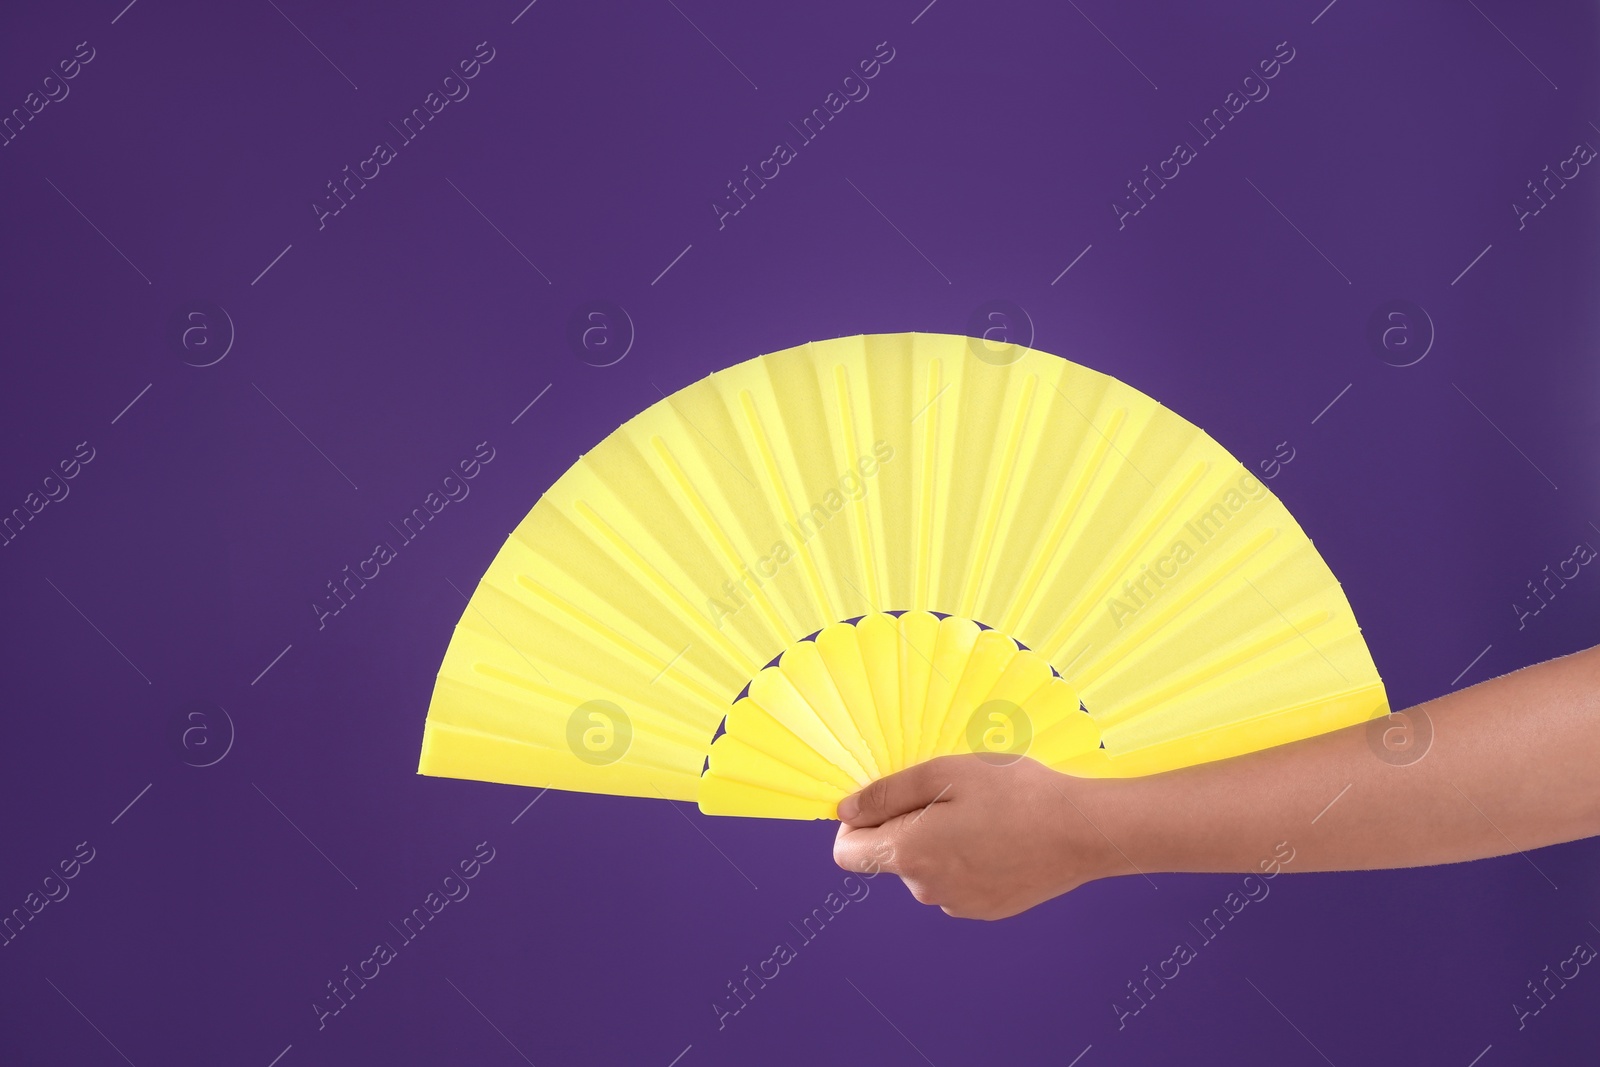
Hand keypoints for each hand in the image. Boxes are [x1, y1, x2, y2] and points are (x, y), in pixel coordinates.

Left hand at [831, 754, 1113, 919]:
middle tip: (953, 796)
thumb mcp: (944, 773)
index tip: (889, 800)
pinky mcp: (987, 910)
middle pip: (891, 856)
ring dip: (940, 842)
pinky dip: (968, 859)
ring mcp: (958, 905)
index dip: (857, 823)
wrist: (1082, 832)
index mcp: (909, 854)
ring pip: (927, 868)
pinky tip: (1001, 837)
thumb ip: (886, 794)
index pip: (847, 853)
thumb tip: (843, 812)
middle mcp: (926, 889)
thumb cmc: (1015, 793)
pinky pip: (958, 881)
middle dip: (908, 826)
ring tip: (984, 814)